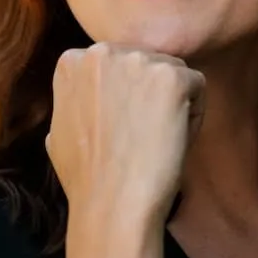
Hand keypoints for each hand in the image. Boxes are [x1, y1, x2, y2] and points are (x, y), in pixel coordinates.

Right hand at [47, 44, 204, 257]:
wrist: (111, 206)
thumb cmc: (87, 179)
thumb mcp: (60, 129)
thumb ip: (75, 99)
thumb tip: (85, 95)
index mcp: (73, 60)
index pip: (120, 65)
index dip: (125, 100)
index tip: (119, 130)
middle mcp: (102, 51)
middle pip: (149, 63)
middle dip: (150, 97)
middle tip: (138, 139)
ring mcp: (137, 61)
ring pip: (175, 74)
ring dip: (172, 106)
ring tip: (151, 142)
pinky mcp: (170, 77)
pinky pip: (198, 87)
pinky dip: (193, 116)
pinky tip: (169, 142)